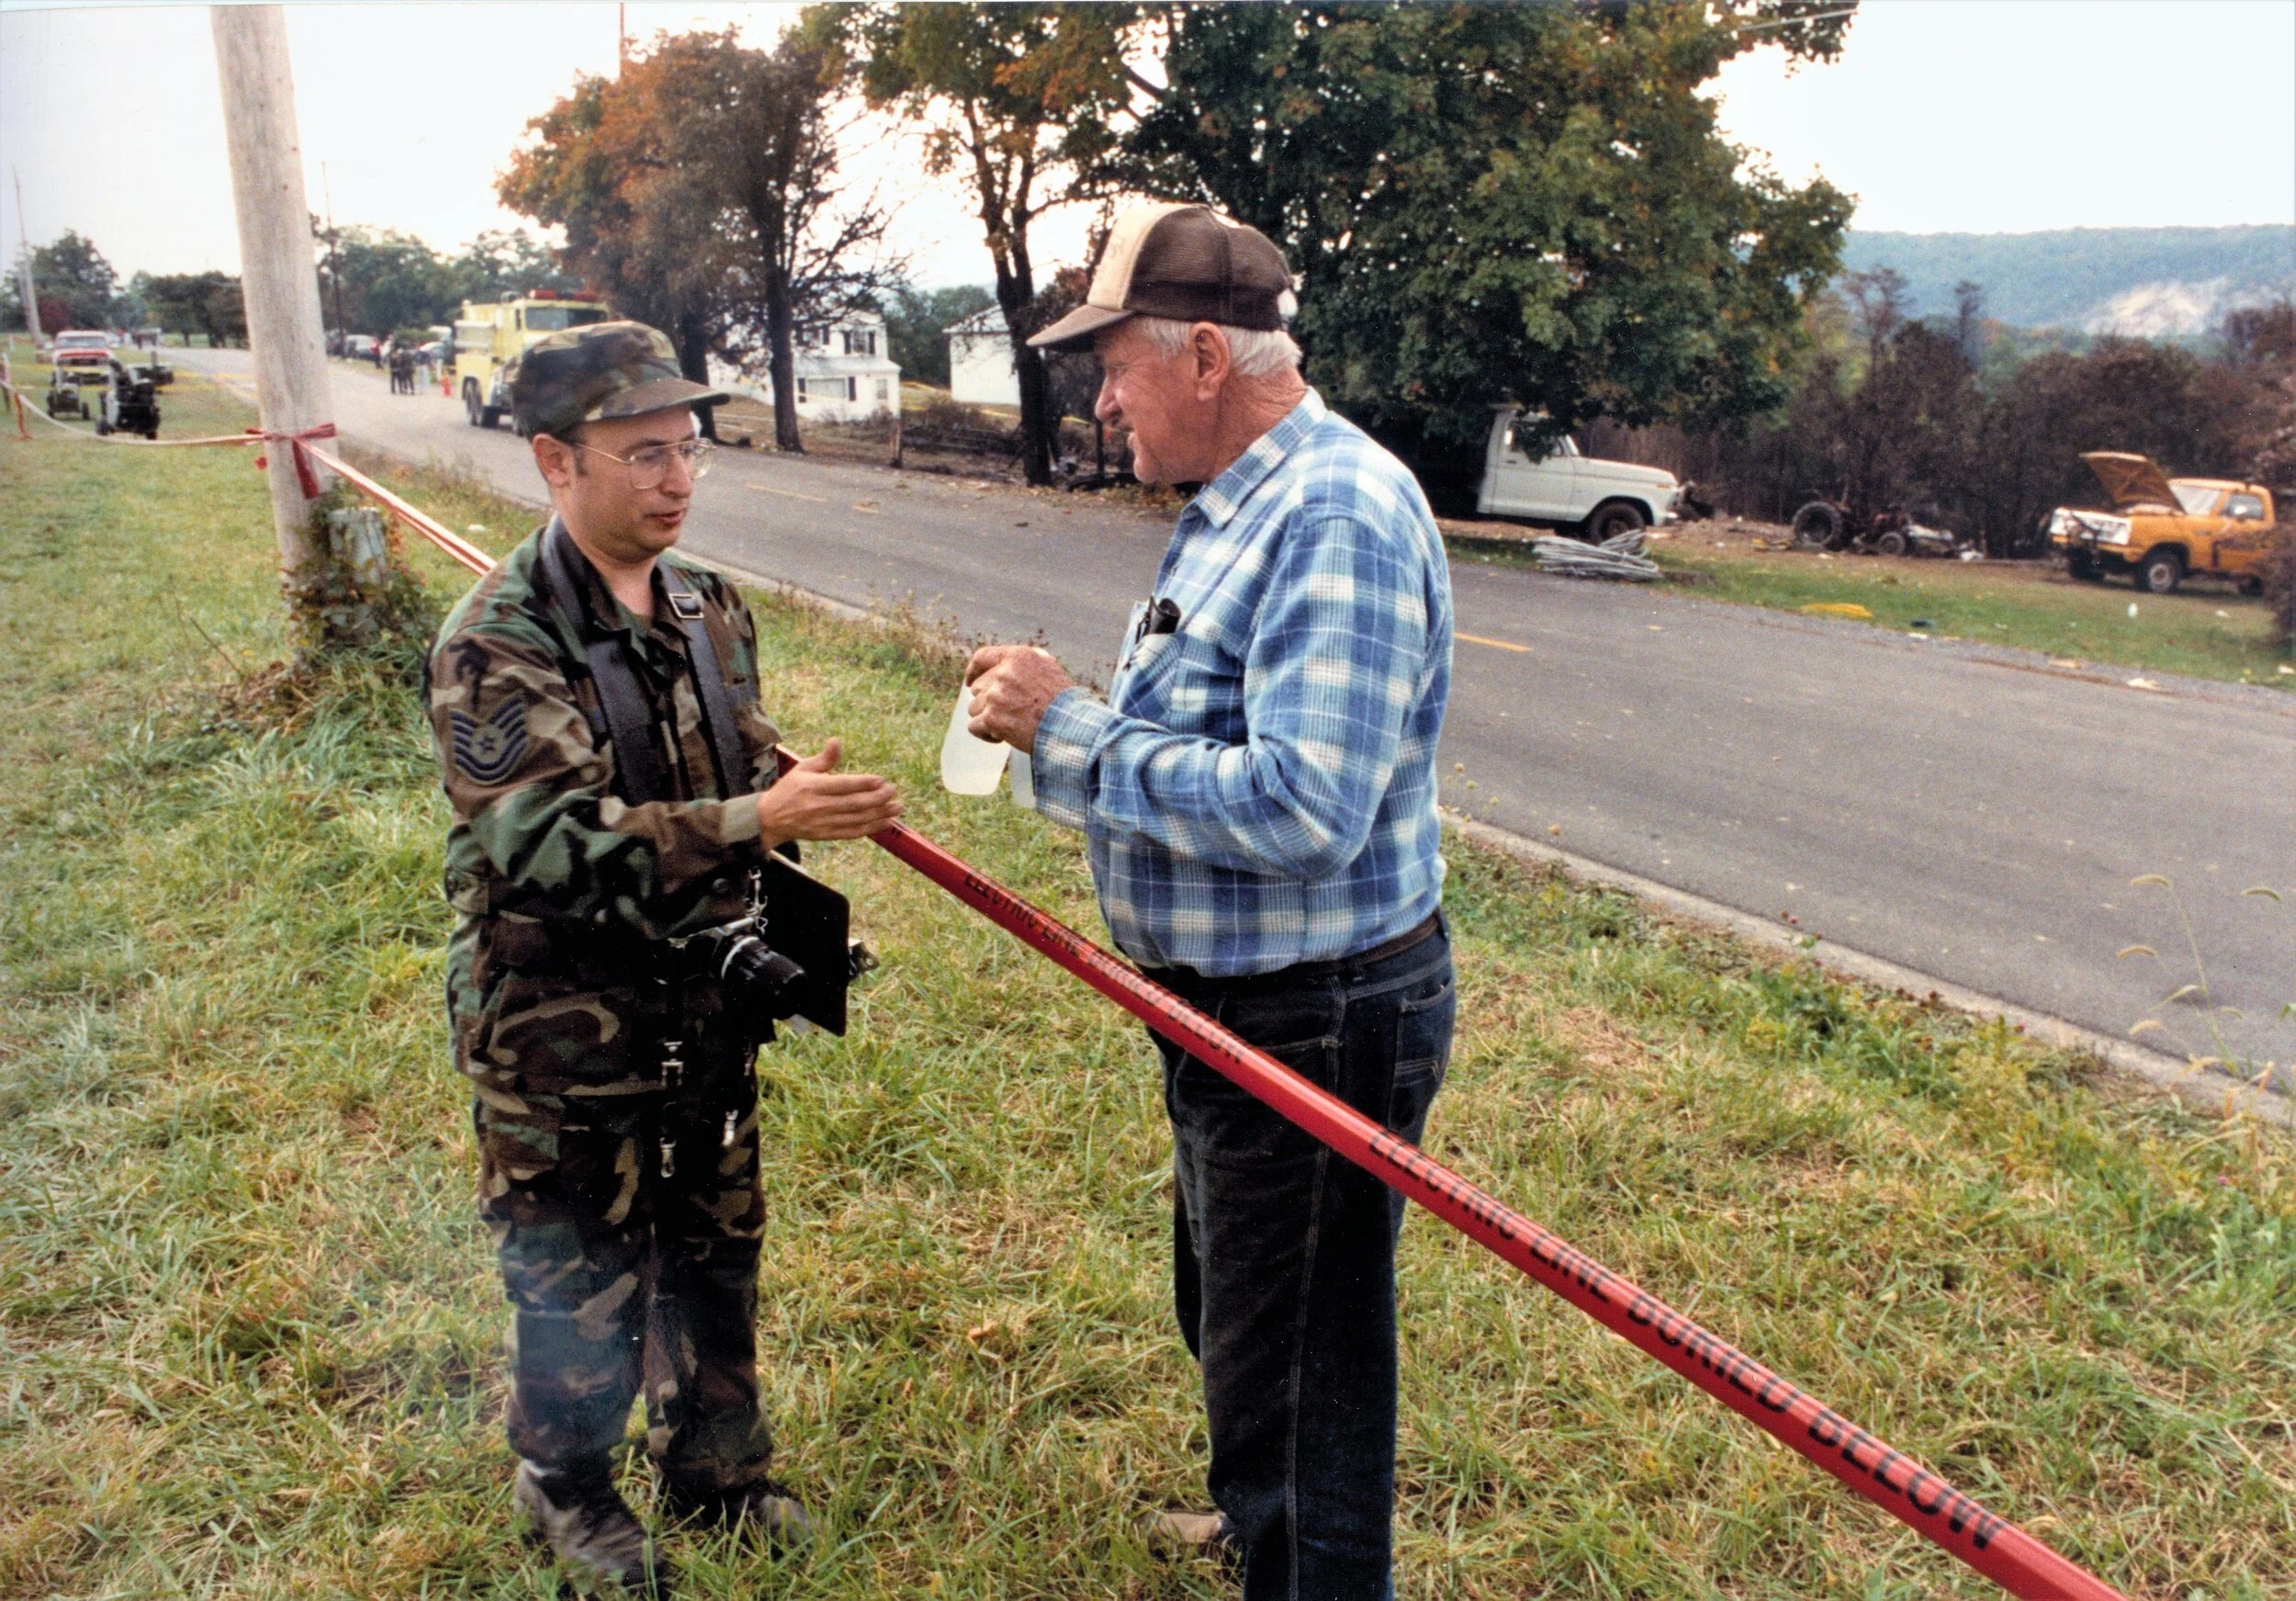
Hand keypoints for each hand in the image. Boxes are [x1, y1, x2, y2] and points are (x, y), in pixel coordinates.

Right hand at [754, 738, 901, 846]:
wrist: (771, 818)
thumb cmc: (790, 789)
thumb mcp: (803, 769)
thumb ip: (824, 758)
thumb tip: (837, 741)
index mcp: (812, 787)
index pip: (841, 785)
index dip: (862, 783)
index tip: (881, 780)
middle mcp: (818, 806)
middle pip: (852, 804)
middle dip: (876, 799)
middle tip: (893, 791)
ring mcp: (822, 823)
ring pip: (855, 819)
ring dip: (879, 814)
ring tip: (897, 807)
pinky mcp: (825, 835)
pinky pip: (851, 833)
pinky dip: (870, 828)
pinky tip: (885, 822)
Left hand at [963, 645, 1073, 752]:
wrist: (1070, 727)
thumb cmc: (1064, 703)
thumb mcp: (1049, 670)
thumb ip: (1026, 664)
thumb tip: (1006, 666)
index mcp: (1017, 657)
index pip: (982, 657)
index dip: (973, 670)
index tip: (969, 683)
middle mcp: (1003, 673)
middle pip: (978, 688)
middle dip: (988, 702)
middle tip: (1009, 714)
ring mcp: (995, 696)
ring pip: (974, 708)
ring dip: (988, 719)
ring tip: (1011, 726)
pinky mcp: (992, 718)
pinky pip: (975, 727)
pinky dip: (986, 734)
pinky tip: (1004, 737)